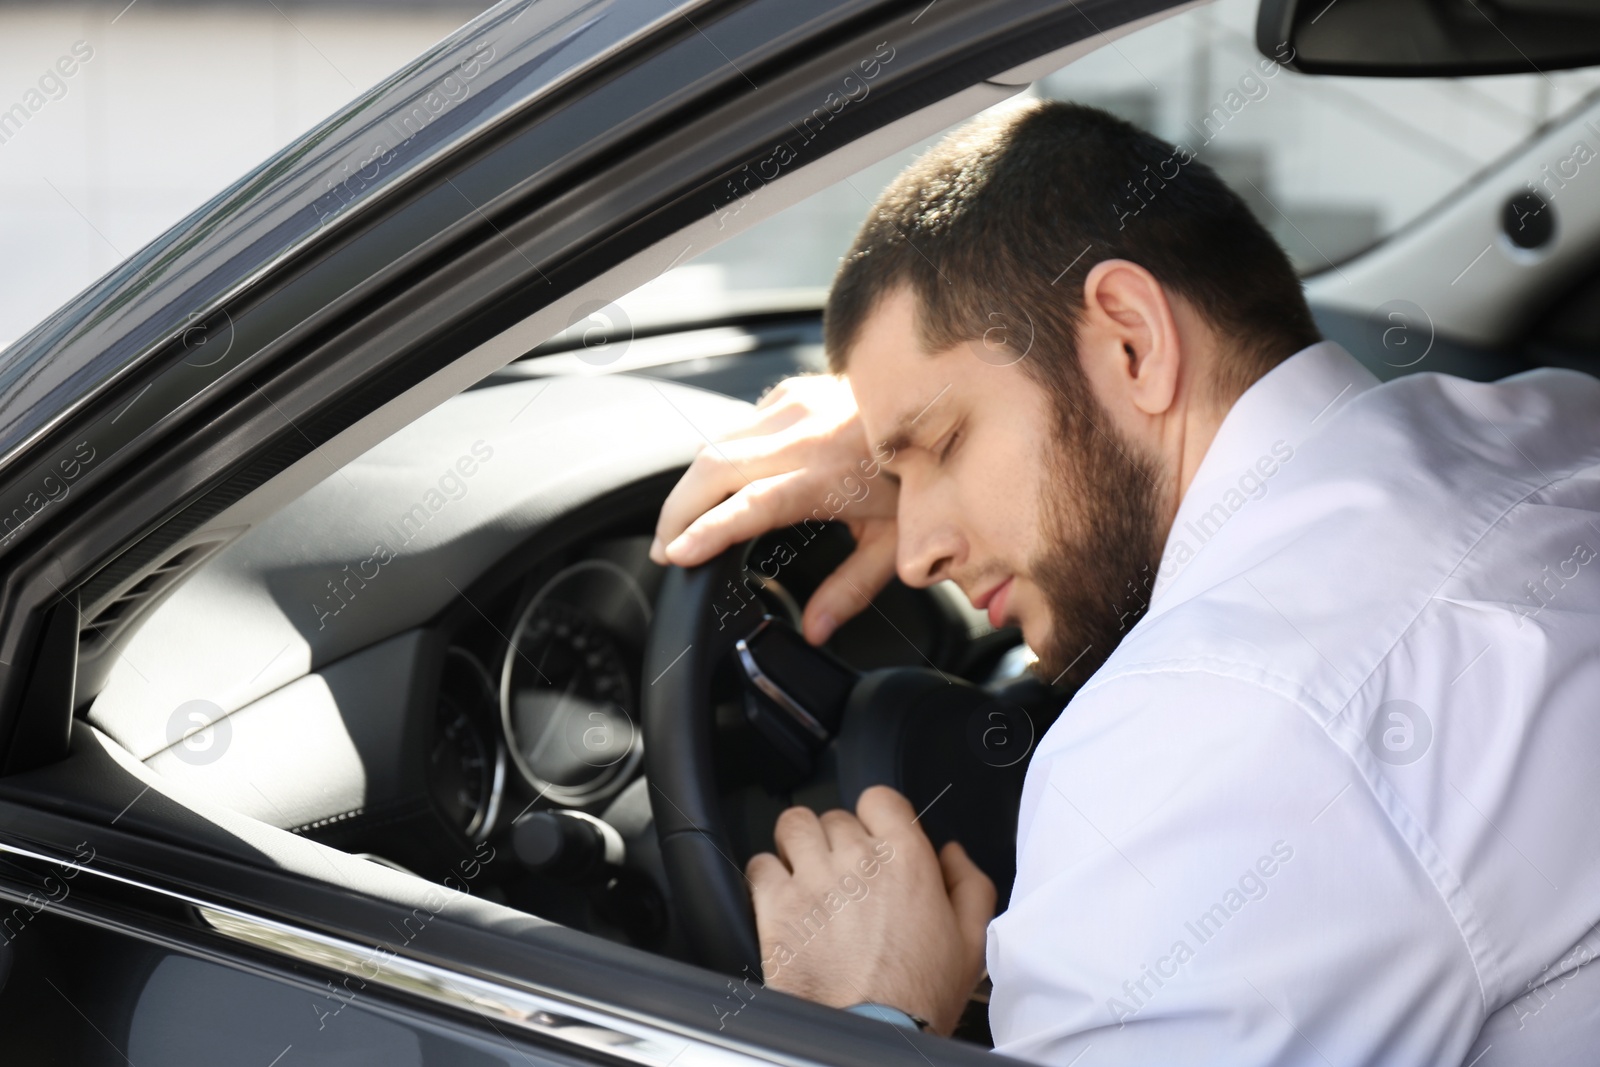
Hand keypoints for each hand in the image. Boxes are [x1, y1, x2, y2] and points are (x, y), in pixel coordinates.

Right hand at [649, 374, 898, 644]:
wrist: (943, 402)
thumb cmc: (923, 473)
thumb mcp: (896, 542)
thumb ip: (851, 589)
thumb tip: (815, 630)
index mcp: (829, 476)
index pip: (750, 505)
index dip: (705, 531)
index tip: (674, 555)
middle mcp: (804, 435)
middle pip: (712, 468)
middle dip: (675, 511)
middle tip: (664, 548)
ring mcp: (794, 407)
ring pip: (714, 444)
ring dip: (690, 486)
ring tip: (682, 523)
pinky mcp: (790, 393)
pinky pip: (736, 428)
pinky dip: (718, 460)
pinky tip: (721, 486)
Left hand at [745, 785, 994, 1035]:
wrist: (873, 1033)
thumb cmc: (919, 996)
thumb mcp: (971, 941)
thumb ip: (969, 885)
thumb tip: (952, 853)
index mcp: (905, 859)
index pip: (878, 798)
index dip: (875, 817)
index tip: (873, 839)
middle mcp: (856, 860)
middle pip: (834, 816)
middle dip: (838, 841)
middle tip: (844, 875)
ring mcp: (812, 879)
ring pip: (793, 826)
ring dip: (800, 846)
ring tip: (808, 876)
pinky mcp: (776, 906)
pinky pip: (760, 865)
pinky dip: (768, 877)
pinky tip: (784, 899)